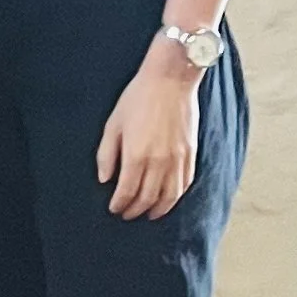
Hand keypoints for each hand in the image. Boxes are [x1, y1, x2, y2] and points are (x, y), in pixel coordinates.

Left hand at [99, 42, 201, 219]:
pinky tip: (168, 200)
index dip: (120, 204)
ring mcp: (178, 160)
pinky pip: (185, 185)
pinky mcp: (192, 155)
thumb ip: (107, 154)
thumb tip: (104, 179)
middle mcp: (159, 162)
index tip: (114, 209)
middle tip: (127, 215)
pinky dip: (176, 198)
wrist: (170, 82)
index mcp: (137, 155)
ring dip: (157, 210)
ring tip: (148, 215)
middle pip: (147, 197)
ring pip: (169, 197)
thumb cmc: (137, 99)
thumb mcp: (113, 124)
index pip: (127, 191)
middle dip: (135, 210)